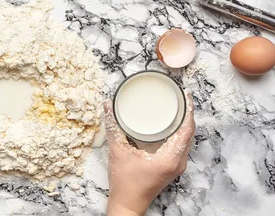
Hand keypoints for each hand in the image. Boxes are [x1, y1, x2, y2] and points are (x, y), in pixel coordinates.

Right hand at [105, 92, 194, 215]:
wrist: (128, 203)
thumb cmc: (124, 182)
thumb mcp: (117, 150)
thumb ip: (112, 126)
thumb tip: (107, 105)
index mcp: (170, 158)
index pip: (187, 129)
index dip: (189, 110)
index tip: (186, 95)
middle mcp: (178, 162)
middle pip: (190, 133)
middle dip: (188, 113)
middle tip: (180, 97)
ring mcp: (177, 166)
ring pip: (187, 140)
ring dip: (185, 123)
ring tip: (178, 107)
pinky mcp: (172, 168)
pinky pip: (182, 146)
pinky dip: (180, 133)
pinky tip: (172, 125)